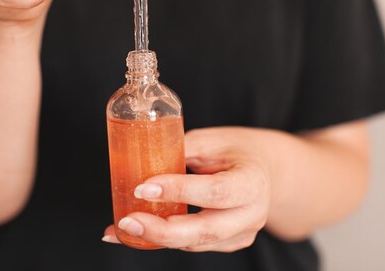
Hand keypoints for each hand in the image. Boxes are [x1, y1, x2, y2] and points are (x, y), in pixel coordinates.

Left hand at [103, 127, 272, 251]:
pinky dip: (163, 239)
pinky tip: (137, 232)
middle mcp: (251, 214)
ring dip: (154, 237)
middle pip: (205, 231)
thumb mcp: (211, 140)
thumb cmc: (234, 150)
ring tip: (121, 227)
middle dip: (162, 230)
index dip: (179, 191)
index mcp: (251, 181)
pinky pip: (192, 245)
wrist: (263, 169)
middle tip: (127, 222)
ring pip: (195, 243)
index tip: (143, 187)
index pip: (215, 191)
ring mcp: (241, 233)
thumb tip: (138, 162)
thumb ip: (181, 152)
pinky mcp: (227, 243)